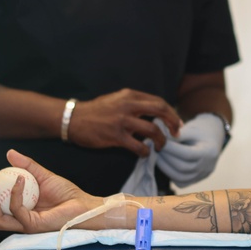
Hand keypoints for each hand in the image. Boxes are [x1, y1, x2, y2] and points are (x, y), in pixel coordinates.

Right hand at [0, 149, 99, 232]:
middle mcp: (21, 220)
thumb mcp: (43, 176)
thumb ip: (27, 166)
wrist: (84, 203)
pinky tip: (18, 179)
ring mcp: (27, 224)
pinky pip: (17, 209)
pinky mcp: (34, 224)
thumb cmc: (67, 194)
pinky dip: (14, 193)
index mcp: (21, 212)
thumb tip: (9, 153)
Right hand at [66, 89, 182, 155]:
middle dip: (173, 123)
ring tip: (160, 146)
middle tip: (176, 134)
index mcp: (130, 95)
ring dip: (161, 140)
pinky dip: (145, 152)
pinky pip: (138, 146)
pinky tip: (144, 153)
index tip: (177, 124)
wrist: (73, 119)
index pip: (159, 102)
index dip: (171, 113)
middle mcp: (128, 105)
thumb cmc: (96, 111)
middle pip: (161, 111)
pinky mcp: (115, 136)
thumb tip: (155, 112)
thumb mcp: (117, 99)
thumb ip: (135, 104)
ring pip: (153, 130)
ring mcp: (122, 121)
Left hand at [157, 113, 225, 186]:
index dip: (171, 149)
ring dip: (164, 167)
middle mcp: (207, 167)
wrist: (211, 140)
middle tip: (154, 147)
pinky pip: (180, 182)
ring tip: (157, 155)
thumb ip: (179, 134)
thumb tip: (162, 138)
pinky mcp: (195, 181)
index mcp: (209, 152)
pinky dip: (169, 174)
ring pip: (179, 177)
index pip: (187, 154)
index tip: (160, 140)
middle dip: (166, 157)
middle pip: (182, 167)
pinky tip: (164, 163)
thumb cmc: (199, 132)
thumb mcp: (192, 129)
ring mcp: (201, 176)